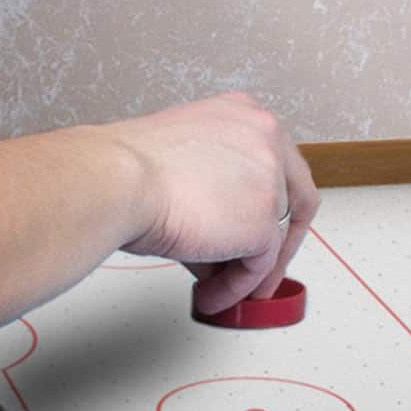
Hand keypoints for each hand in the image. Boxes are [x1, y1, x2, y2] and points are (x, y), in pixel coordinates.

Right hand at [110, 92, 319, 313]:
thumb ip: (216, 199)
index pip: (280, 164)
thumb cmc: (127, 170)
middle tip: (257, 272)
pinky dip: (236, 288)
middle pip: (294, 199)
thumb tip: (221, 247)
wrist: (116, 181)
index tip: (262, 231)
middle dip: (277, 243)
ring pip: (274, 237)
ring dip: (249, 272)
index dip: (273, 205)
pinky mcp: (263, 221)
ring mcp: (270, 179)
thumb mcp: (182, 167)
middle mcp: (267, 138)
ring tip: (220, 291)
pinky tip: (212, 296)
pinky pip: (258, 266)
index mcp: (245, 114)